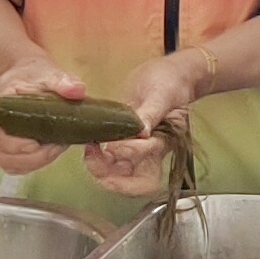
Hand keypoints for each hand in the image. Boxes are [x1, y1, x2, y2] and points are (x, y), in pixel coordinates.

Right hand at [0, 55, 90, 179]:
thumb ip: (62, 81)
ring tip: (55, 147)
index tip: (53, 139)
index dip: (30, 145)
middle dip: (38, 155)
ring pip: (11, 165)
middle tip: (59, 144)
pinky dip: (32, 164)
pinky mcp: (4, 150)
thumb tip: (77, 91)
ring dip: (36, 161)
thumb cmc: (31, 76)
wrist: (23, 77)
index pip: (4, 139)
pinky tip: (47, 152)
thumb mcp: (48, 73)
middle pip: (9, 157)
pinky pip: (14, 166)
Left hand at [89, 48, 219, 193]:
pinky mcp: (124, 145)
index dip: (134, 153)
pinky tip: (90, 148)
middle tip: (96, 163)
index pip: (151, 154)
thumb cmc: (170, 82)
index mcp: (167, 140)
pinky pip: (111, 162)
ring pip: (121, 175)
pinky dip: (98, 161)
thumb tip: (141, 133)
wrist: (167, 76)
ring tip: (89, 153)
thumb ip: (151, 112)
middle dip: (116, 181)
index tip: (115, 144)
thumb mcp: (162, 93)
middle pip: (138, 182)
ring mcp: (138, 151)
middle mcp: (153, 152)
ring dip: (102, 171)